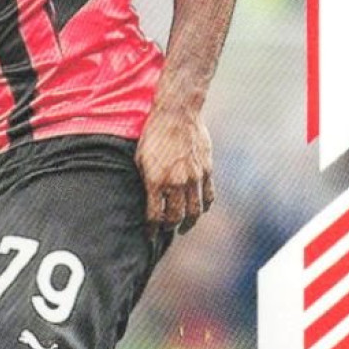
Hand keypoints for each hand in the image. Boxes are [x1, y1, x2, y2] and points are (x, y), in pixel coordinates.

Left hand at [135, 105, 214, 231]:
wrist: (176, 113)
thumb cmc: (153, 134)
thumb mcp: (140, 158)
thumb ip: (145, 181)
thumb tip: (148, 199)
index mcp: (156, 181)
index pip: (155, 216)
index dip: (152, 229)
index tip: (150, 235)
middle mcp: (176, 183)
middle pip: (175, 217)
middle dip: (169, 227)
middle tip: (166, 230)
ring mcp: (194, 177)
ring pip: (194, 211)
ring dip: (189, 222)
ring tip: (184, 227)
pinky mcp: (207, 170)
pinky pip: (209, 195)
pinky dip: (204, 207)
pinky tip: (200, 210)